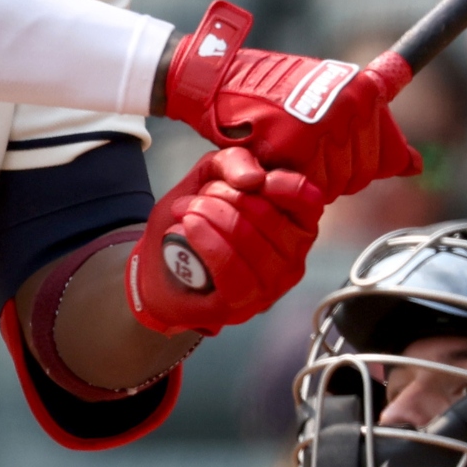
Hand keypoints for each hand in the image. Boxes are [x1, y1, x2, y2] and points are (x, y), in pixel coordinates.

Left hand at [128, 146, 327, 334]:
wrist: (160, 273)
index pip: (306, 198)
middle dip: (224, 196)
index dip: (275, 182)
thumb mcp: (209, 178)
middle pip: (267, 214)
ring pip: (249, 239)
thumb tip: (253, 177)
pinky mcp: (244, 304)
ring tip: (188, 212)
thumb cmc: (193, 225)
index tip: (243, 179)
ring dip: (210, 216)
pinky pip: (232, 267)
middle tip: (198, 198)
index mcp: (296, 224)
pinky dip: (207, 242)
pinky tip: (189, 229)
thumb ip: (232, 162)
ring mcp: (272, 284)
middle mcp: (294, 256)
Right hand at [157, 2, 418, 203]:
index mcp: (364, 91)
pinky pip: (307, 186)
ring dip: (306, 177)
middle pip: (358, 176)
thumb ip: (376, 133)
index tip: (327, 146)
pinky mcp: (296, 143)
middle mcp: (353, 105)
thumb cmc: (273, 94)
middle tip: (298, 146)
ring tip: (283, 148)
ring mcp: (326, 124)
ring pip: (334, 184)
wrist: (217, 79)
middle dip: (329, 172)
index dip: (352, 163)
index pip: (381, 158)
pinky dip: (286, 179)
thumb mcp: (329, 102)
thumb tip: (416, 167)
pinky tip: (271, 155)